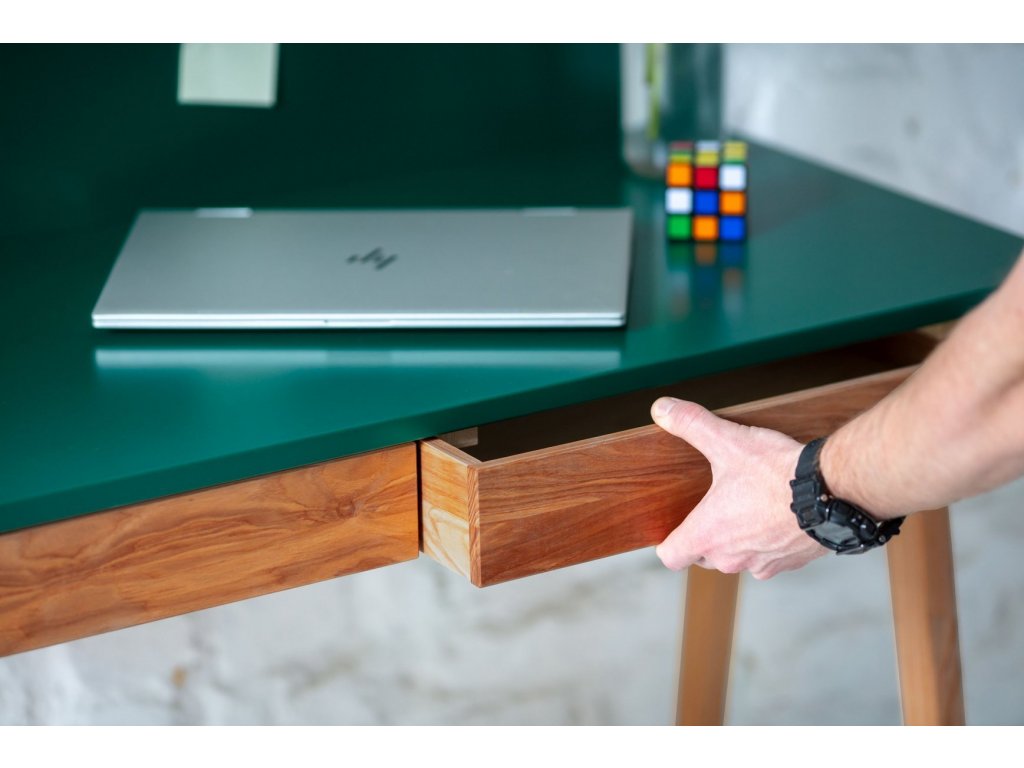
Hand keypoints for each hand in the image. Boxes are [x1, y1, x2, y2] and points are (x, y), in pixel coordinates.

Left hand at [650, 397, 827, 578]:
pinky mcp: (790, 563)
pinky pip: (770, 559)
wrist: (832, 493)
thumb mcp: (728, 441)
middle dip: (706, 536)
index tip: (676, 526)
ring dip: (740, 541)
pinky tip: (777, 516)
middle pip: (704, 557)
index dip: (669, 543)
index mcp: (708, 534)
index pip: (671, 556)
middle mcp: (731, 558)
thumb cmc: (777, 473)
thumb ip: (691, 424)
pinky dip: (770, 543)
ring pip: (739, 559)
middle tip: (716, 506)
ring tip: (748, 508)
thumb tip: (662, 408)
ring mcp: (763, 564)